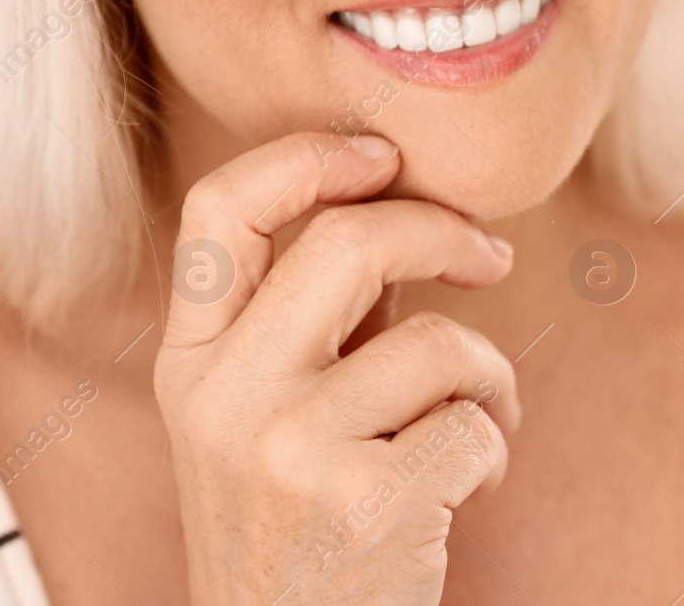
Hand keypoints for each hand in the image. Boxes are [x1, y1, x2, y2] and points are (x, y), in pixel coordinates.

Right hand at [154, 132, 519, 604]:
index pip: (220, 207)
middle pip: (349, 240)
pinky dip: (493, 450)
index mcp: (190, 363)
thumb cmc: (298, 527)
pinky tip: (466, 491)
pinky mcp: (367, 505)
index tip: (383, 158)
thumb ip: (312, 320)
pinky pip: (474, 426)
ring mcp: (289, 450)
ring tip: (480, 421)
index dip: (308, 156)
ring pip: (438, 342)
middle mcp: (225, 397)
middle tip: (488, 257)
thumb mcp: (265, 419)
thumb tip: (402, 208)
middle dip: (442, 231)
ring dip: (487, 376)